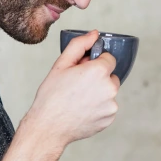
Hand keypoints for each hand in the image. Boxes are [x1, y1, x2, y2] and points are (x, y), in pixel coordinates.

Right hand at [27, 30, 120, 147]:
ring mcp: (111, 105)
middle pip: (110, 76)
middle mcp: (109, 88)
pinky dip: (99, 107)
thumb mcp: (61, 65)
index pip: (109, 58)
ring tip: (79, 100)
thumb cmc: (51, 96)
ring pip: (109, 92)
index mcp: (99, 71)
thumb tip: (94, 34)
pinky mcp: (110, 118)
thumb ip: (79, 45)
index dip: (95, 63)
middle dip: (98, 78)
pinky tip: (83, 110)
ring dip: (99, 93)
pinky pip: (108, 107)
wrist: (48, 127)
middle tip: (78, 86)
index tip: (83, 71)